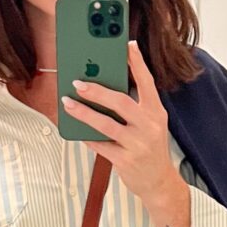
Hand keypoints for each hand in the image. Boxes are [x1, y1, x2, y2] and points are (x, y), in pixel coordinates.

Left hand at [60, 39, 181, 207]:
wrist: (159, 182)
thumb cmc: (149, 147)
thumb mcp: (150, 124)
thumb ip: (134, 107)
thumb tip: (104, 88)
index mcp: (156, 112)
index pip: (147, 82)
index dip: (137, 62)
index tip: (127, 44)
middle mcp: (149, 126)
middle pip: (120, 102)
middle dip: (96, 90)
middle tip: (77, 82)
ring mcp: (138, 144)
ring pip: (106, 124)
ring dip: (83, 112)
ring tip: (67, 102)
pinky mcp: (125, 160)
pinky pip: (100, 144)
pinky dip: (87, 136)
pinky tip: (76, 130)